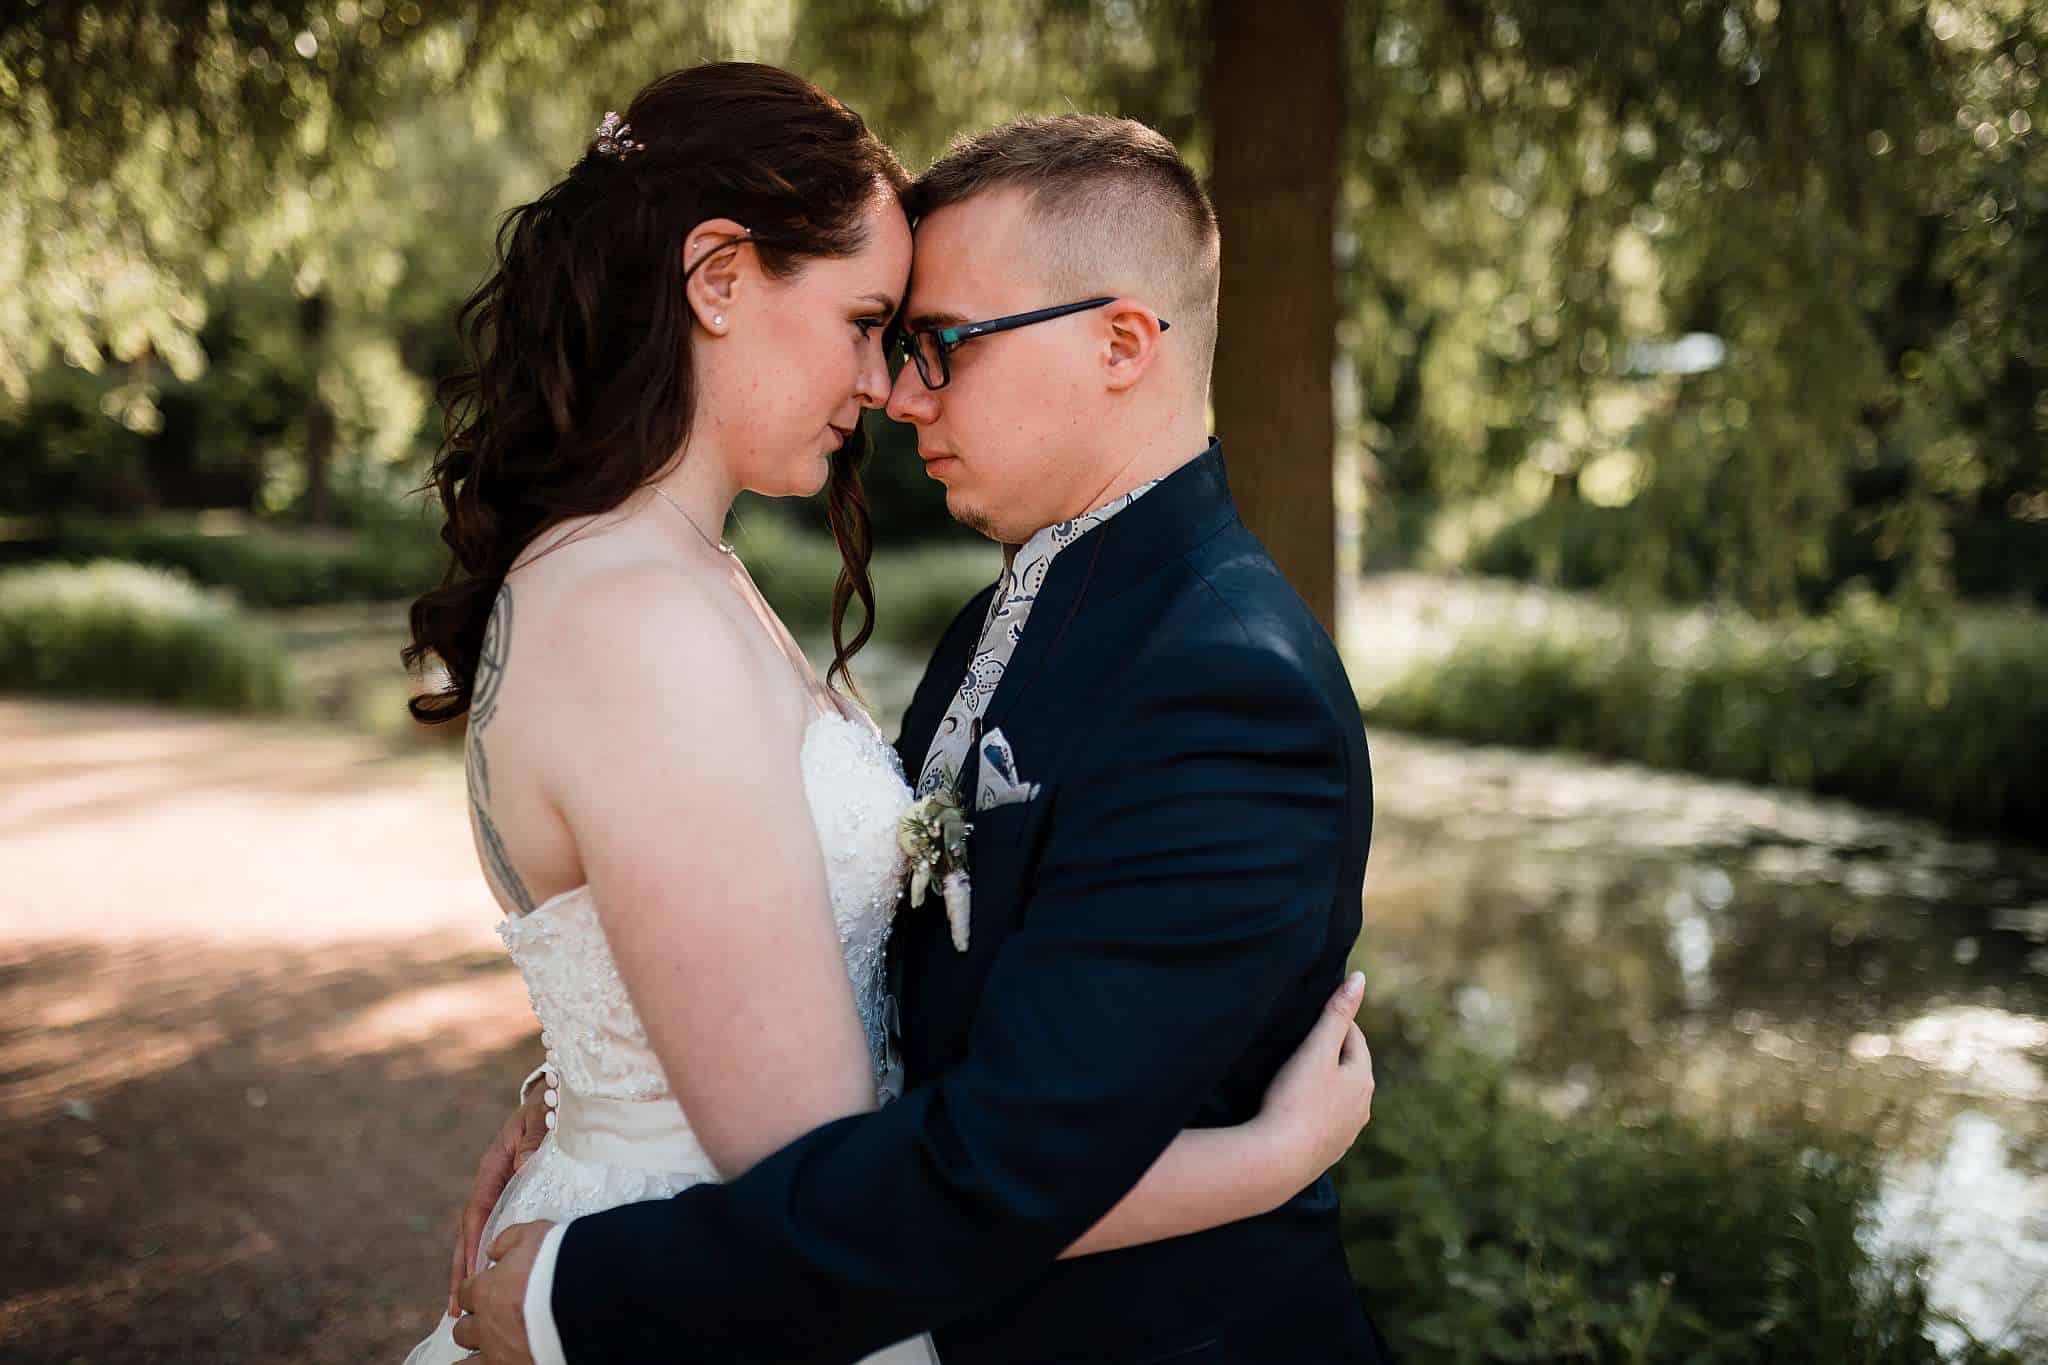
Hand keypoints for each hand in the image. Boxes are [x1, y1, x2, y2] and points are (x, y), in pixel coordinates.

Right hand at [448, 1086, 550, 1314]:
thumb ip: (534, 1140)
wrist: (558, 1092)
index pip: (478, 1208)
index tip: (471, 1274)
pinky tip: (490, 1278)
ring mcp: (502, 1189)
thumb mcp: (542, 1117)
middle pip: (471, 1230)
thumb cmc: (550, 1104)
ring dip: (472, 1267)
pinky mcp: (515, 1194)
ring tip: (463, 1304)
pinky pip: (499, 1228)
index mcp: (494, 1163)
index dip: (473, 1243)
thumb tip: (522, 1168)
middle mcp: (493, 1179)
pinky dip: (490, 1254)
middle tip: (455, 1306)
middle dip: (462, 1268)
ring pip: (482, 1233)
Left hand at [453, 1219, 553, 1361]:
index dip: (474, 1291)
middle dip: (474, 1324)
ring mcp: (498, 1353)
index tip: (483, 1290)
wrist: (588, 1300)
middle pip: (464, 1330)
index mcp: (486, 1291)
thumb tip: (495, 1249)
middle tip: (489, 1320)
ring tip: (485, 1351)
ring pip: (466, 1363)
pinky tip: (498, 1362)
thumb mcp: (536, 1235)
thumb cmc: (563, 1267)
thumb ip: (509, 1240)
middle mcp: (486, 1325)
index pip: (465, 1293)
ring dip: (474, 1354)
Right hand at [1257, 970, 1373, 1178]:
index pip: (1354, 1038)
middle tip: (1306, 1039)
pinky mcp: (1328, 1152)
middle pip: (1350, 1068)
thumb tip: (1360, 977)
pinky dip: (1316, 1109)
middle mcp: (1362, 1107)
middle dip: (1333, 1053)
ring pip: (1340, 1097)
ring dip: (1326, 1084)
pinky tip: (1299, 1110)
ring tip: (1300, 1074)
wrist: (1278, 1160)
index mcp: (1362, 1079)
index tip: (1316, 1014)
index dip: (1337, 1022)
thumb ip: (1336, 1013)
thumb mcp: (1315, 1049)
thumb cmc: (1295, 1099)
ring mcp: (1346, 1133)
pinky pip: (1326, 1121)